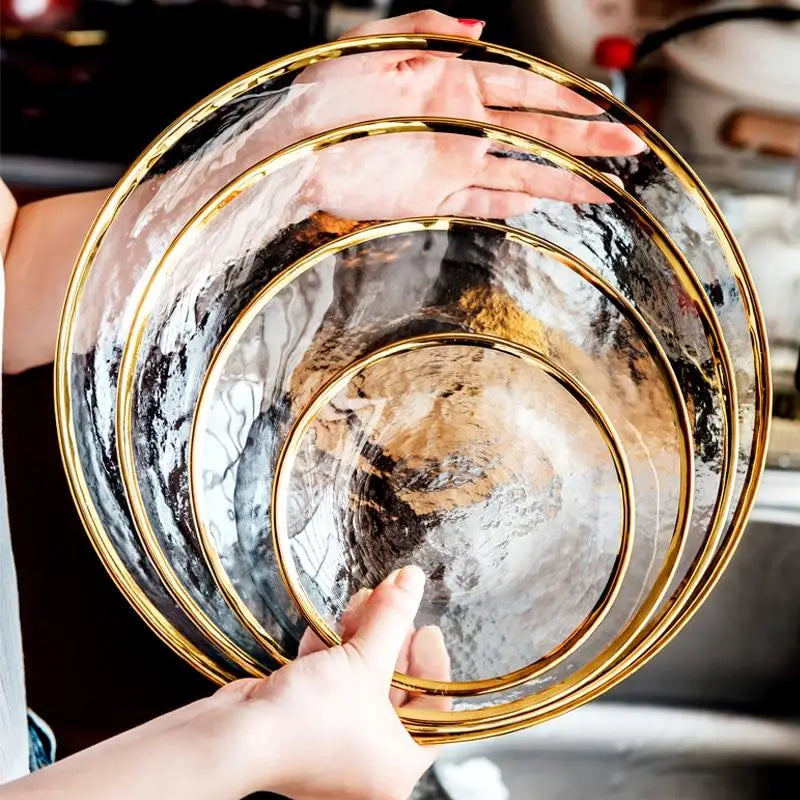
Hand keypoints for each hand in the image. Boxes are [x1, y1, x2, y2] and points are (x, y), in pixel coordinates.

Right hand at [221, 566, 449, 799]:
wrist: (236, 740)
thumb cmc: (306, 723)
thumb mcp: (364, 661)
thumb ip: (391, 618)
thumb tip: (412, 581)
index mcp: (397, 764)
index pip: (435, 708)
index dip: (433, 663)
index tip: (426, 628)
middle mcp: (367, 762)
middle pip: (395, 689)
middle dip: (390, 639)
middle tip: (393, 602)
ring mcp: (332, 744)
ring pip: (358, 682)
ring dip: (359, 638)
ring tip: (363, 600)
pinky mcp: (302, 726)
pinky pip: (328, 685)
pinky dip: (330, 655)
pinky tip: (328, 626)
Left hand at [260, 10, 642, 218]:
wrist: (291, 153)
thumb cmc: (323, 97)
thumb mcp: (374, 42)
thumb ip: (428, 25)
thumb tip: (480, 23)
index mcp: (450, 83)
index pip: (522, 88)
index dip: (564, 97)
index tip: (602, 105)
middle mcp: (458, 125)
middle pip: (533, 132)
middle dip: (583, 139)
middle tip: (626, 146)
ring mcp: (448, 165)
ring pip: (517, 171)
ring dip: (559, 180)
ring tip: (600, 187)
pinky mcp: (431, 200)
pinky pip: (480, 204)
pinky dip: (509, 205)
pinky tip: (538, 204)